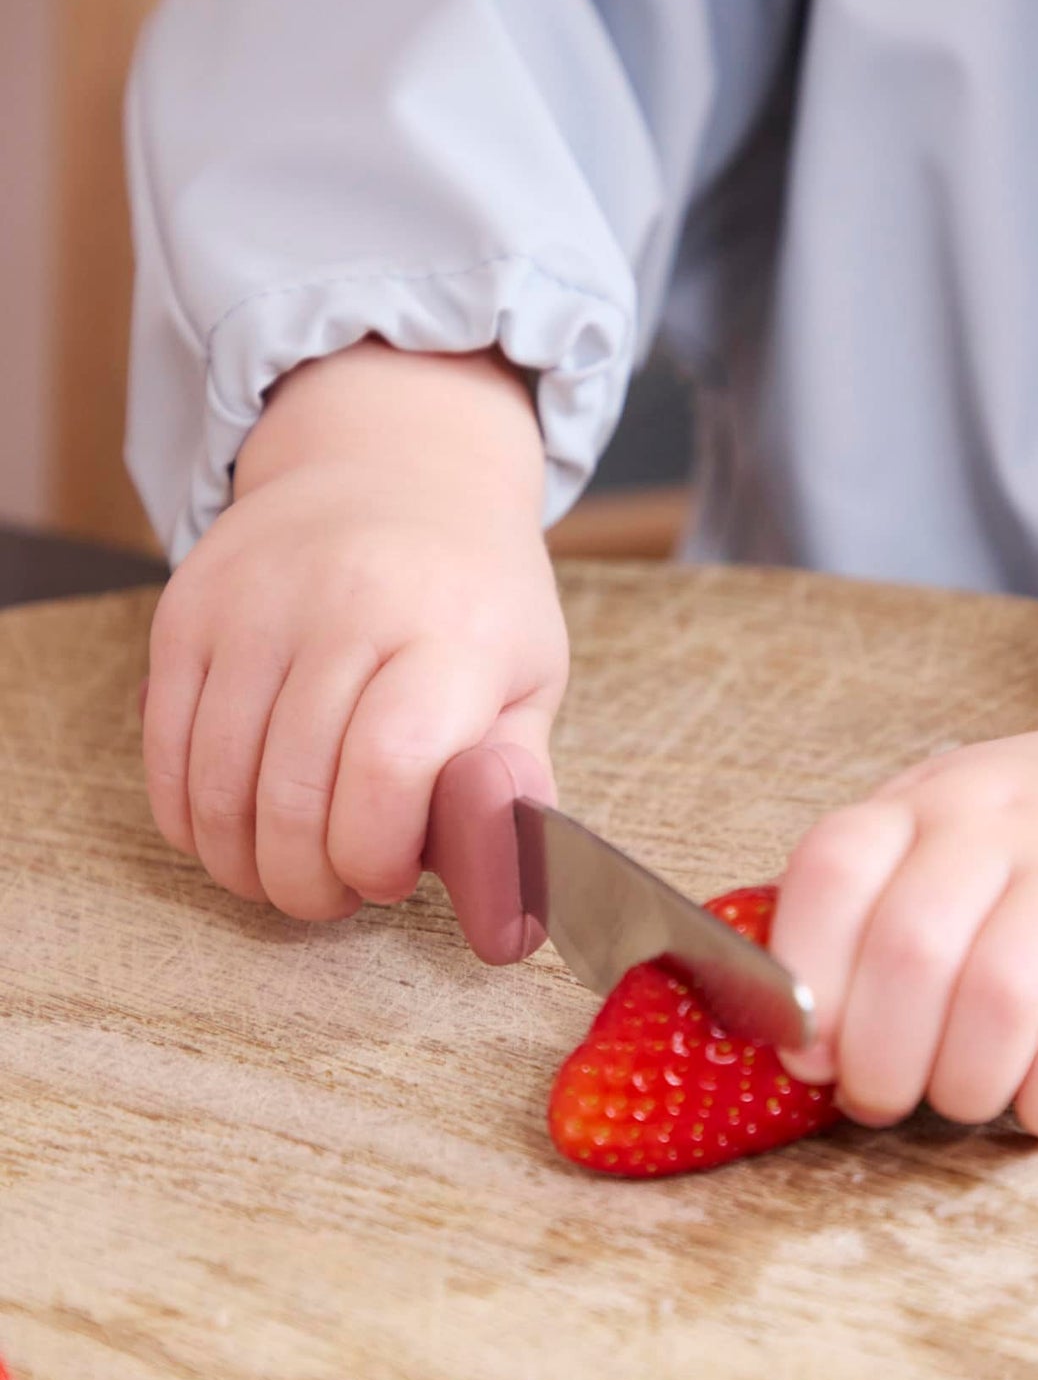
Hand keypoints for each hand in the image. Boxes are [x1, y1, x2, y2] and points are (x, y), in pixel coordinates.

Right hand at [142, 340, 566, 952]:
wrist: (394, 464)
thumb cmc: (470, 592)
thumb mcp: (528, 675)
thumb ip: (513, 788)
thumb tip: (510, 915)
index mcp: (449, 628)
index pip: (388, 767)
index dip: (374, 853)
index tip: (390, 876)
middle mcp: (346, 604)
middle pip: (291, 792)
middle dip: (306, 881)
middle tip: (332, 893)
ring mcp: (255, 604)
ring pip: (217, 783)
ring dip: (244, 862)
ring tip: (284, 871)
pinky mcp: (187, 611)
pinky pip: (166, 749)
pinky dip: (191, 818)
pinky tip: (230, 833)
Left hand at [771, 619, 1037, 1136]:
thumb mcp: (947, 827)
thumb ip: (870, 905)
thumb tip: (792, 1033)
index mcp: (927, 801)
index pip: (832, 870)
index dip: (802, 975)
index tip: (805, 1051)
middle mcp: (998, 826)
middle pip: (909, 950)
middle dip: (877, 1058)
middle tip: (879, 1098)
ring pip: (999, 997)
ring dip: (962, 1083)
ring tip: (961, 1100)